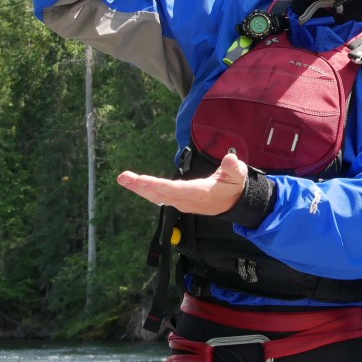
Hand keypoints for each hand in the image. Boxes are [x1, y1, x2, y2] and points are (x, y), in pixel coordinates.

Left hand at [117, 152, 247, 215]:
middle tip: (123, 178)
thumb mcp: (238, 175)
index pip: (175, 190)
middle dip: (141, 186)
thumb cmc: (234, 185)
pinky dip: (146, 190)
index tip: (142, 181)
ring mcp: (182, 202)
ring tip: (123, 179)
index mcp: (200, 193)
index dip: (158, 186)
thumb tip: (230, 159)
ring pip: (157, 196)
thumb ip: (233, 168)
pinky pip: (160, 196)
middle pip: (161, 194)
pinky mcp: (179, 200)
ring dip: (140, 188)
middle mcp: (187, 200)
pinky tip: (136, 184)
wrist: (234, 202)